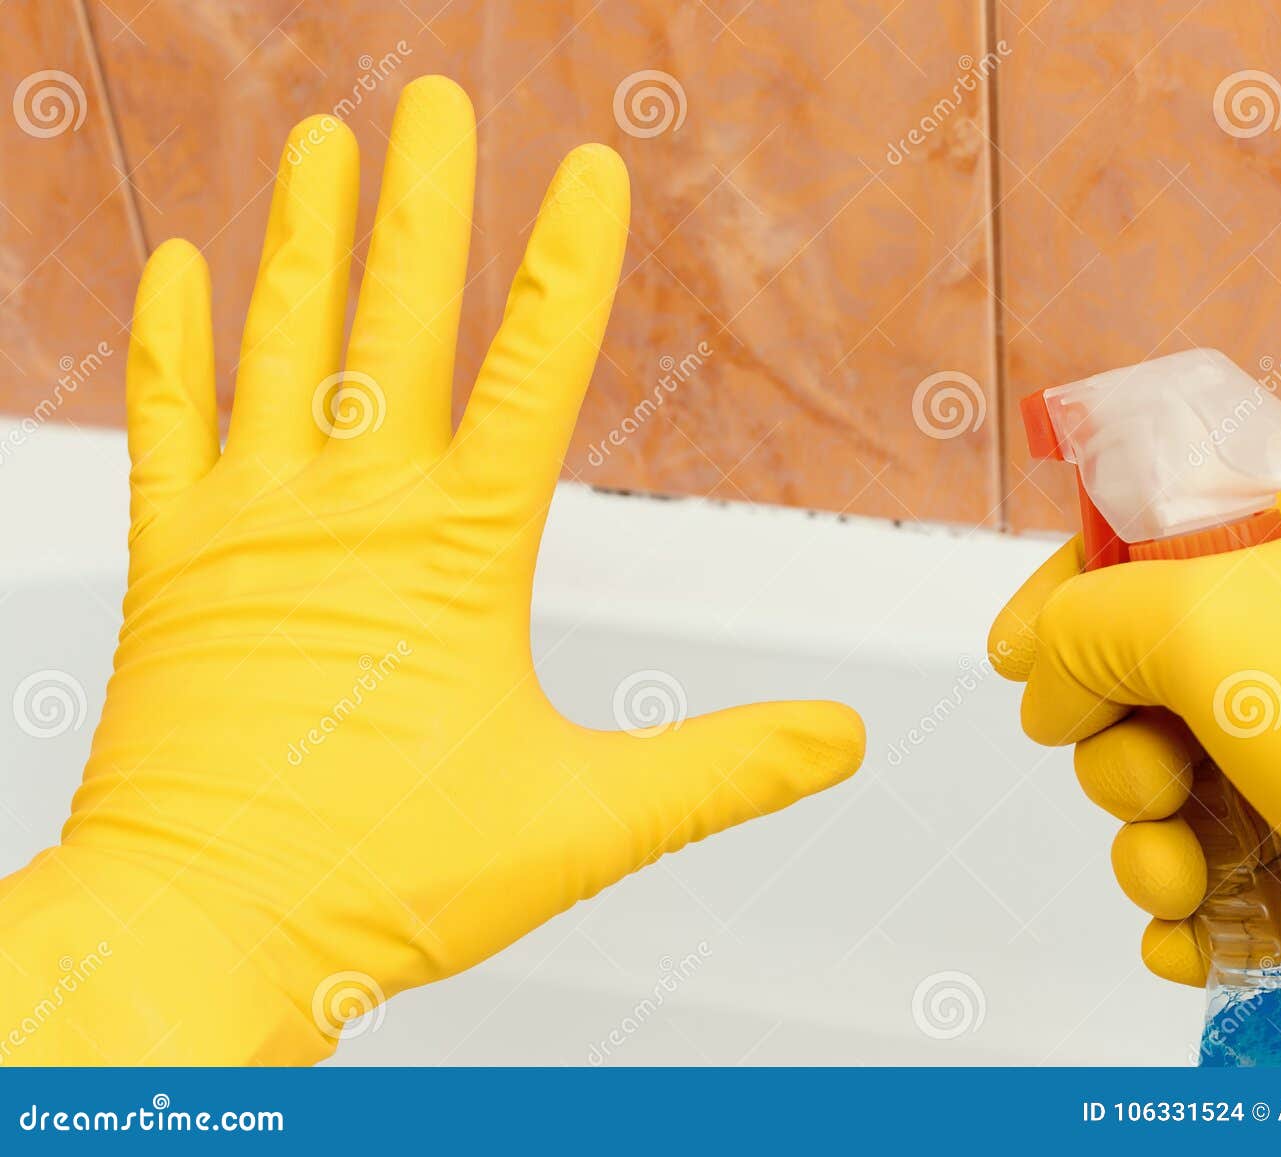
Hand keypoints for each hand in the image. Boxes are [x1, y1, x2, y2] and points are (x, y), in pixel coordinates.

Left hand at [0, 76, 863, 1064]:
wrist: (201, 926)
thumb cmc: (382, 877)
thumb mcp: (586, 824)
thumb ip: (723, 768)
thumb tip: (843, 738)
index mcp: (457, 555)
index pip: (531, 375)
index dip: (568, 266)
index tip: (590, 170)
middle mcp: (351, 513)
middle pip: (396, 320)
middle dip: (423, 202)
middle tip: (435, 98)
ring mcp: (253, 527)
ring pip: (280, 344)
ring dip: (306, 238)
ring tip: (322, 141)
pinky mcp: (177, 564)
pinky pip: (166, 420)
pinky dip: (168, 340)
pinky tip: (174, 266)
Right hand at [989, 488, 1280, 1063]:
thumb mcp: (1206, 619)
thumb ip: (1088, 624)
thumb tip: (1051, 690)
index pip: (1144, 548)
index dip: (1065, 598)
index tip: (1016, 659)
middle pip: (1141, 691)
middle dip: (1118, 755)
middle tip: (1153, 783)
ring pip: (1174, 798)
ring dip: (1148, 848)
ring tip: (1179, 879)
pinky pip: (1223, 876)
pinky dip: (1194, 912)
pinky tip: (1192, 934)